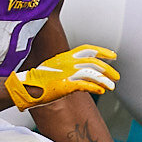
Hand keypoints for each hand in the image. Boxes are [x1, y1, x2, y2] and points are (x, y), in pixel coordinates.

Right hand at [2, 45, 118, 109]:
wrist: (25, 87)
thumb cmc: (38, 79)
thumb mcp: (54, 66)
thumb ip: (68, 66)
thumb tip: (82, 71)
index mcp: (65, 56)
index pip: (88, 50)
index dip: (102, 51)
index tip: (113, 56)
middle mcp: (67, 63)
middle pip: (94, 62)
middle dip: (108, 69)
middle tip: (116, 76)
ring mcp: (66, 73)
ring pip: (92, 73)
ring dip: (104, 80)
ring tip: (111, 86)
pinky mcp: (65, 85)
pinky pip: (85, 85)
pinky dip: (95, 87)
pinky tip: (101, 91)